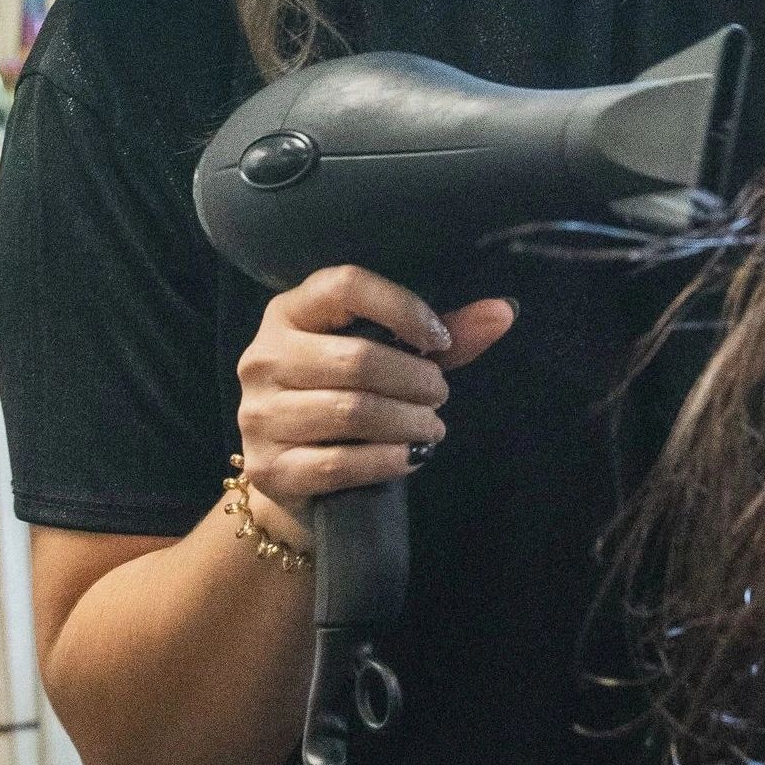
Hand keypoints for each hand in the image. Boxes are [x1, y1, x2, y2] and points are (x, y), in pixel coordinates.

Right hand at [234, 265, 516, 547]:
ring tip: (432, 428)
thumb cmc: (348, 397)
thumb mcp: (390, 356)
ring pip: (351, 411)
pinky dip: (386, 460)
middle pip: (356, 358)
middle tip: (440, 394)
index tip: (439, 338)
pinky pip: (337, 463)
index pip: (345, 285)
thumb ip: (443, 333)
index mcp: (290, 311)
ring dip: (408, 422)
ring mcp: (260, 414)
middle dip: (414, 379)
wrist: (293, 479)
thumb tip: (504, 311)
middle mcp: (264, 356)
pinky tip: (412, 457)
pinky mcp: (269, 469)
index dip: (401, 307)